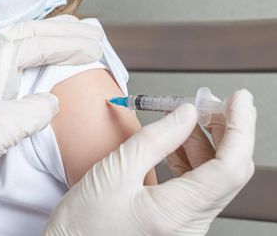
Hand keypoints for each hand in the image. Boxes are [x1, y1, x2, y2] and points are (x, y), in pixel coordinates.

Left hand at [0, 15, 105, 226]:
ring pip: (16, 47)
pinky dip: (29, 60)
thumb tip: (50, 102)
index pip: (36, 42)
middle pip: (26, 34)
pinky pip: (7, 64)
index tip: (94, 44)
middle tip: (90, 30)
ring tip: (70, 36)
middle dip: (61, 31)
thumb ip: (36, 109)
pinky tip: (36, 63)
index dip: (68, 43)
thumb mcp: (3, 127)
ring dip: (45, 41)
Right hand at [44, 89, 255, 235]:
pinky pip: (198, 185)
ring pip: (214, 177)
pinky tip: (178, 140)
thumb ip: (155, 139)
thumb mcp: (114, 171)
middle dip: (225, 131)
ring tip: (189, 115)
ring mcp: (185, 225)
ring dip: (207, 141)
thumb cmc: (83, 222)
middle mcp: (188, 225)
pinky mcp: (177, 221)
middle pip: (228, 171)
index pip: (229, 168)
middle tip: (210, 101)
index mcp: (174, 214)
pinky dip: (192, 157)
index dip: (238, 128)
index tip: (236, 99)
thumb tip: (185, 114)